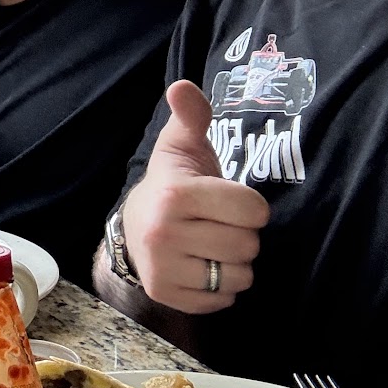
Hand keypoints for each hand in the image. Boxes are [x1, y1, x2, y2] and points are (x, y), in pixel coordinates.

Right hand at [119, 81, 271, 313]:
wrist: (133, 228)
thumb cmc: (172, 183)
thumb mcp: (181, 145)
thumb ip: (192, 116)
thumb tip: (182, 87)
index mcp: (175, 194)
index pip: (254, 210)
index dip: (247, 205)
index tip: (224, 200)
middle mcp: (164, 233)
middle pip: (248, 245)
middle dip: (240, 235)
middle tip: (215, 224)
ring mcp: (163, 268)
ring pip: (239, 276)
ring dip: (232, 263)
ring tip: (209, 246)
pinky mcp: (165, 294)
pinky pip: (222, 300)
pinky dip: (219, 288)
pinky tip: (200, 267)